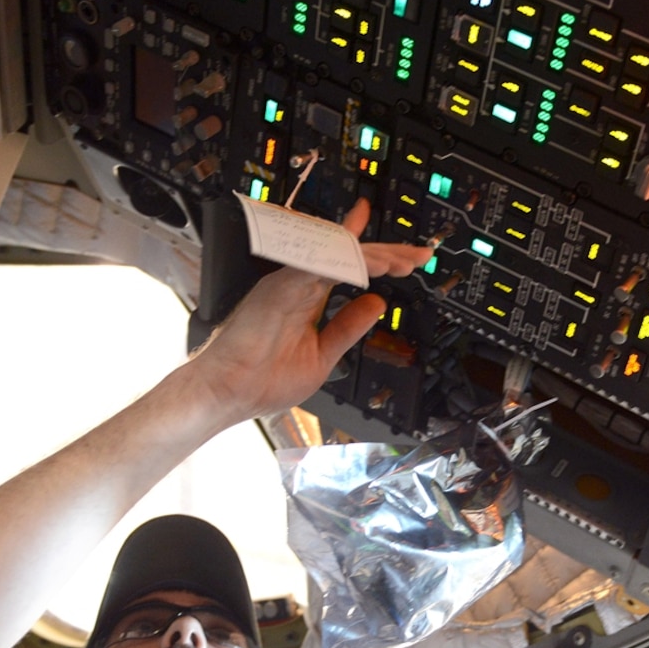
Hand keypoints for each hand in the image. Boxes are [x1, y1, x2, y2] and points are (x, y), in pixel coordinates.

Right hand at [185, 199, 432, 422]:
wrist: (229, 394)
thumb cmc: (262, 380)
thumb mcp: (323, 354)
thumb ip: (347, 327)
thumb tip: (376, 305)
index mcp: (307, 297)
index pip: (348, 267)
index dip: (379, 258)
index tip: (410, 257)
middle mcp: (299, 283)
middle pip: (349, 255)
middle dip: (388, 253)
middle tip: (419, 255)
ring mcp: (289, 282)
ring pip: (337, 255)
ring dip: (373, 256)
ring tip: (402, 261)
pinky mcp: (280, 287)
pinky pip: (318, 265)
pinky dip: (346, 263)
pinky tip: (373, 267)